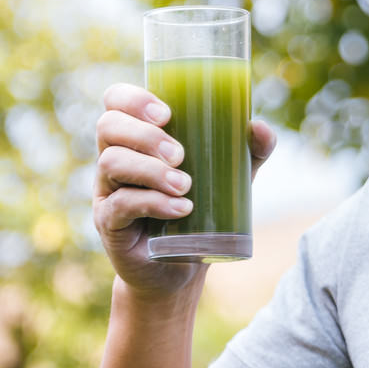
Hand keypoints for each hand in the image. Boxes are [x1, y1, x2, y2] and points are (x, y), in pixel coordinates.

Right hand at [93, 82, 275, 296]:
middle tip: (180, 154)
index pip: (115, 100)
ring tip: (185, 185)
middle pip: (108, 126)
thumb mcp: (226, 178)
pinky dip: (153, 203)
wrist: (180, 269)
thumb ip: (247, 152)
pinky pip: (120, 205)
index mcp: (135, 138)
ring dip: (151, 170)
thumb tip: (261, 127)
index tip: (167, 113)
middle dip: (145, 135)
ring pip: (111, 162)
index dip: (133, 98)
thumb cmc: (198, 212)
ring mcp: (107, 191)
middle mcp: (114, 158)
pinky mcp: (109, 223)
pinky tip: (181, 209)